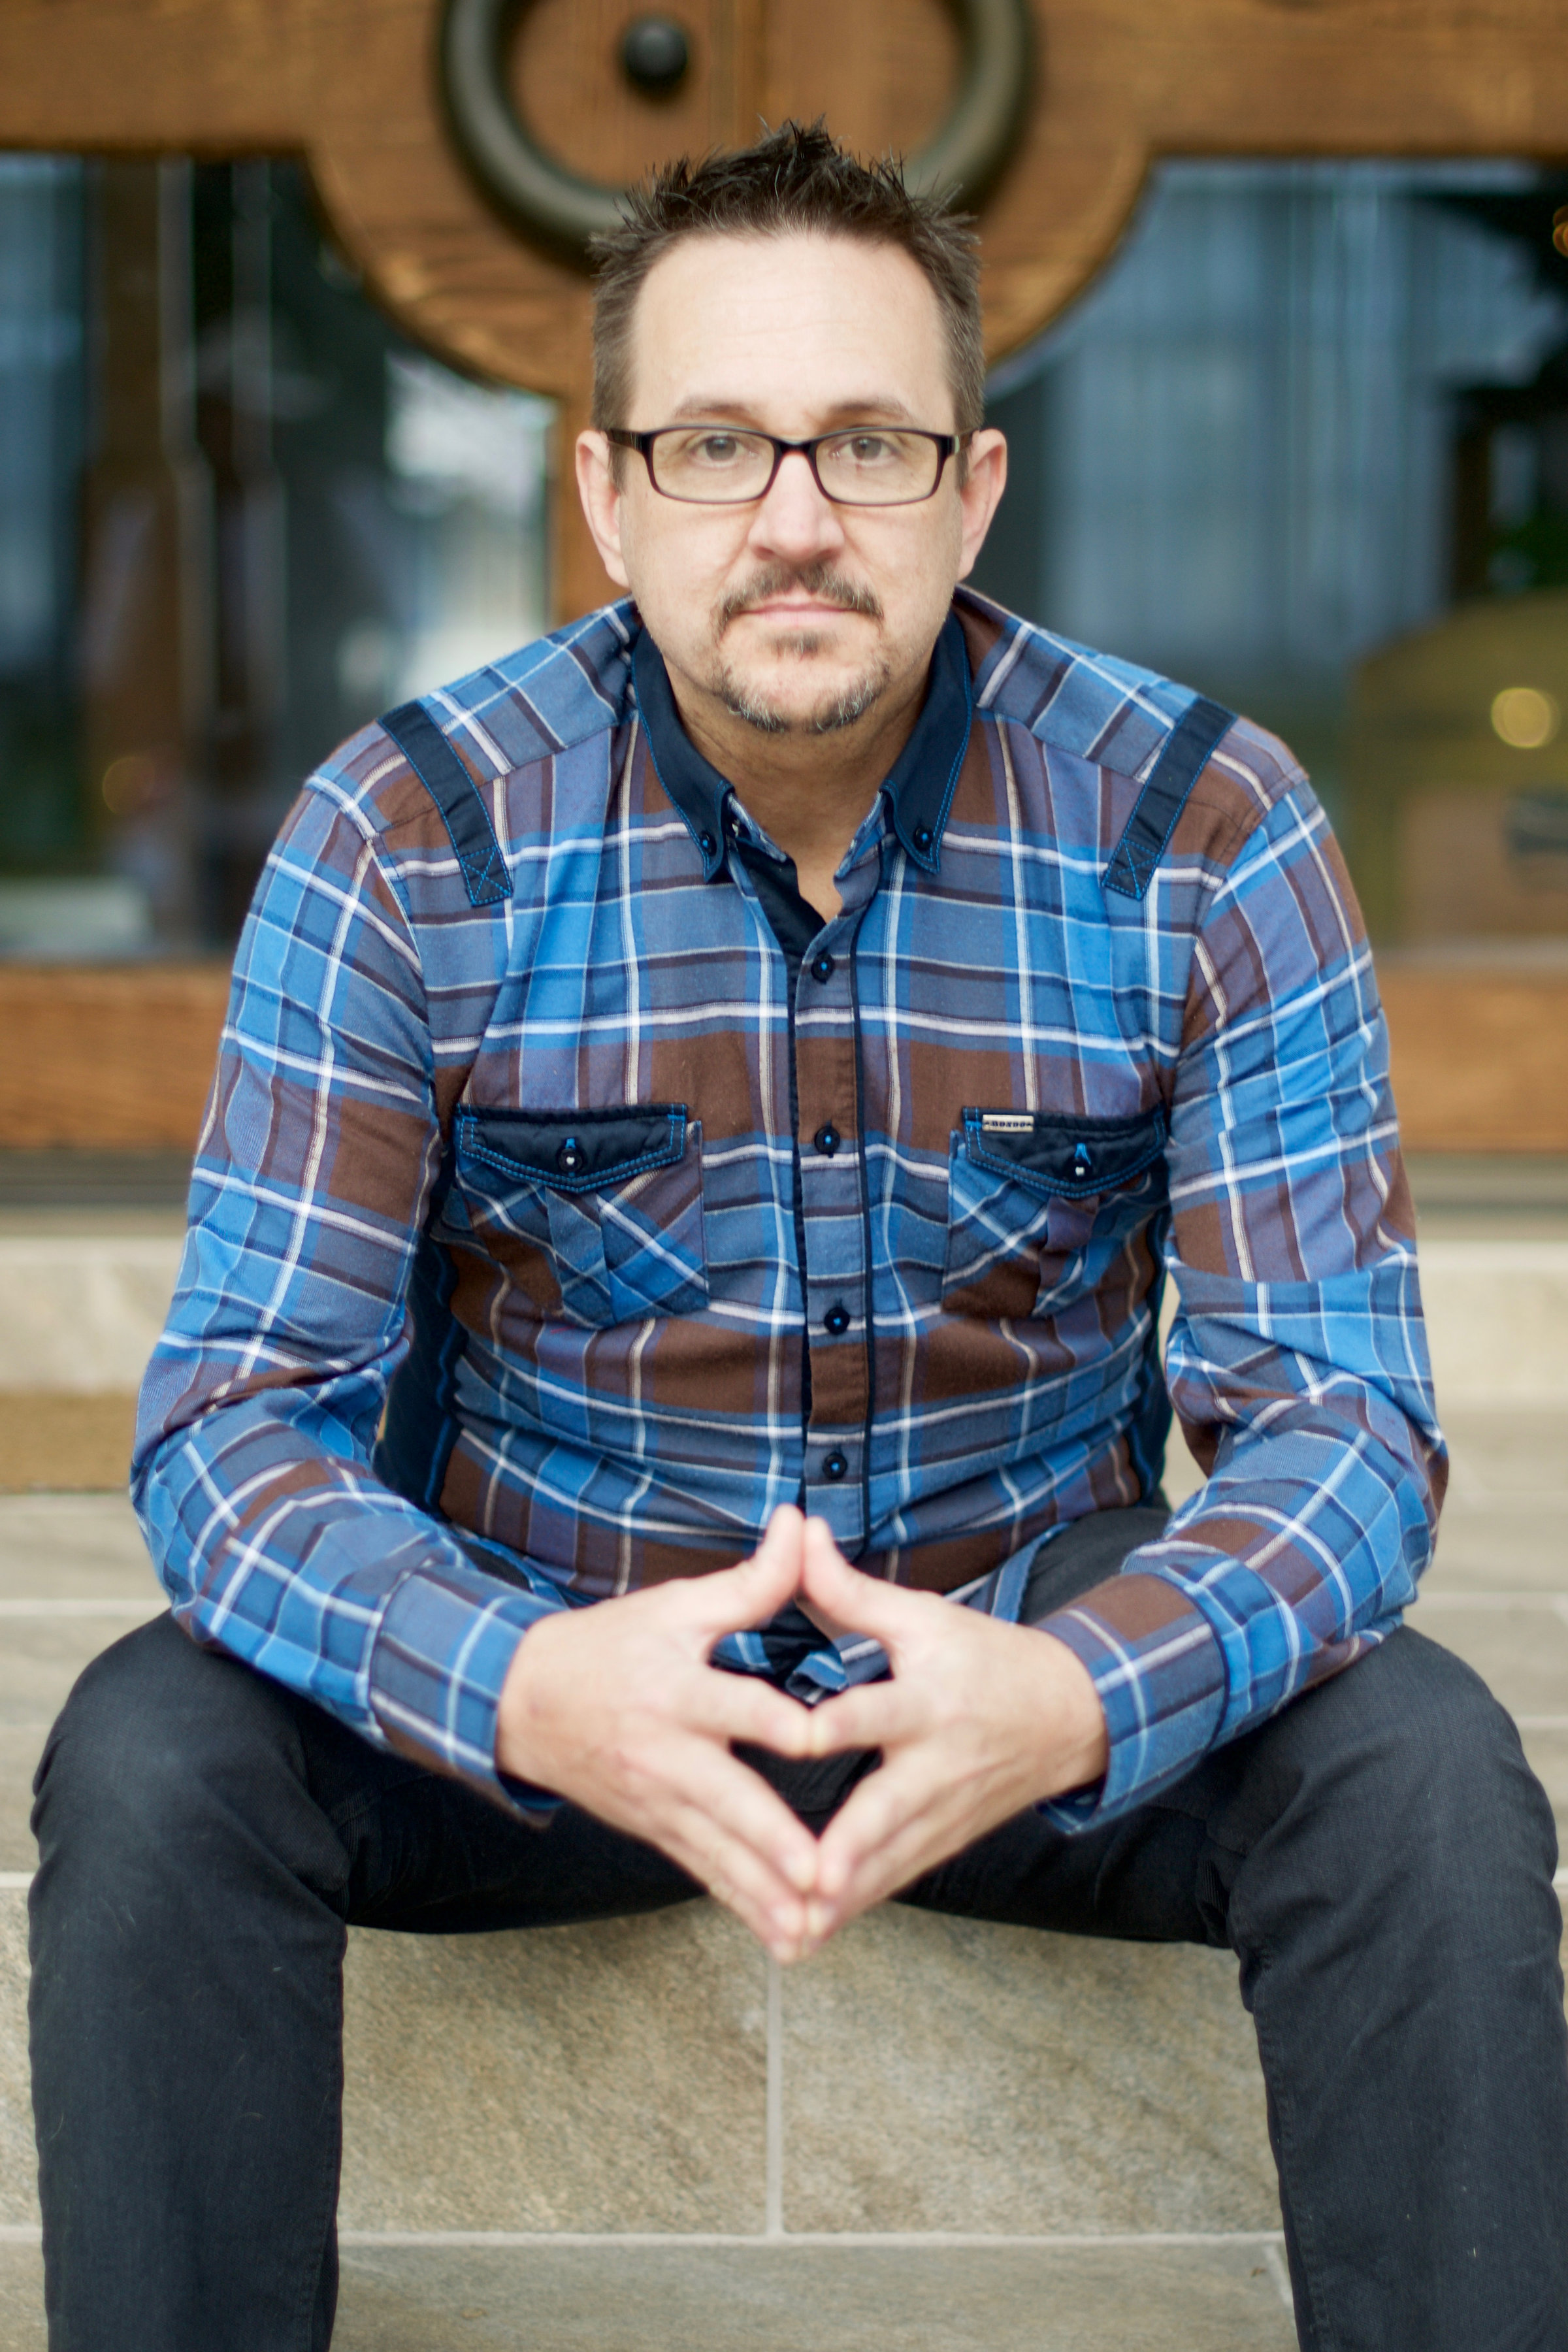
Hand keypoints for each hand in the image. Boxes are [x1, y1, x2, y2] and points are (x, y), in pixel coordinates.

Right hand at [495, 1506, 819, 1959]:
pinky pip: (703, 1872)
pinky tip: (782, 1939)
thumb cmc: (609, 1646)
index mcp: (677, 1690)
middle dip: (775, 1843)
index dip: (778, 1720)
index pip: (734, 1705)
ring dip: (765, 1892)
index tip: (821, 1740)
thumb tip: (798, 1524)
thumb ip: (749, 1581)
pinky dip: (741, 1906)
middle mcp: (667, 1753)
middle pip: (728, 1800)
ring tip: (813, 1927)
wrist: (520, 1702)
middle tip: (824, 1876)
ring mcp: (658, 1801)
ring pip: (718, 1852)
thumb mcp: (674, 1605)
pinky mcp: (655, 1829)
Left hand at [798, 1517, 1108, 1949]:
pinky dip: (855, 1909)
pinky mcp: (944, 1842)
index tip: (798, 1737)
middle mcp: (937, 1766)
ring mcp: (943, 1814)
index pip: (878, 1711)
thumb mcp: (925, 1617)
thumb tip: (798, 1531)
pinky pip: (895, 1879)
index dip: (838, 1722)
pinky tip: (807, 1939)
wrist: (1070, 1715)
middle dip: (850, 1851)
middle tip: (806, 1880)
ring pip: (888, 1863)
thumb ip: (851, 1590)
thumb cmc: (986, 1658)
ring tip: (790, 1932)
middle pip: (888, 1811)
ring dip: (843, 1899)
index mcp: (929, 1702)